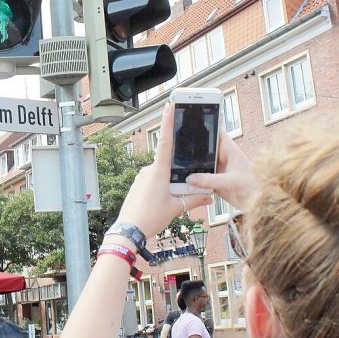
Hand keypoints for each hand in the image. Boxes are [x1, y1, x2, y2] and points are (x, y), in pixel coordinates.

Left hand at [116, 103, 212, 238]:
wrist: (129, 230)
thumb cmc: (150, 217)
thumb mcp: (176, 208)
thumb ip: (195, 199)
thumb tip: (210, 195)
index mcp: (158, 171)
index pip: (165, 141)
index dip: (168, 123)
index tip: (169, 106)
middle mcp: (148, 170)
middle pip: (168, 164)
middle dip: (177, 175)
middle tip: (177, 194)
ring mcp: (141, 177)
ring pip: (161, 175)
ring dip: (169, 184)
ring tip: (168, 204)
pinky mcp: (137, 185)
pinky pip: (153, 182)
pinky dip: (160, 189)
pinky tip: (161, 203)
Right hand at [186, 131, 256, 210]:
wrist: (260, 205)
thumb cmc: (253, 189)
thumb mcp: (230, 182)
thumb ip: (209, 180)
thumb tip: (190, 178)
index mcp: (231, 152)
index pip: (218, 134)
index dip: (207, 127)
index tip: (192, 123)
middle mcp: (224, 159)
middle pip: (207, 149)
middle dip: (195, 148)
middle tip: (178, 146)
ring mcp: (220, 171)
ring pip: (203, 165)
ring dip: (194, 166)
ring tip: (178, 164)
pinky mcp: (217, 183)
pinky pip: (203, 179)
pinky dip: (196, 180)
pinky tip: (185, 181)